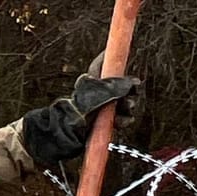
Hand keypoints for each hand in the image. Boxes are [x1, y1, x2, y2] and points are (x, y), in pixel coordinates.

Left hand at [19, 72, 144, 163]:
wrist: (63, 137)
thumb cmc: (73, 113)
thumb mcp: (94, 96)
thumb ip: (113, 87)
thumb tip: (133, 82)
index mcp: (90, 80)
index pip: (104, 64)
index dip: (114, 60)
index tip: (123, 58)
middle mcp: (95, 92)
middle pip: (119, 86)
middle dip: (127, 92)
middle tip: (130, 98)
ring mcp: (99, 107)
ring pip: (121, 103)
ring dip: (127, 108)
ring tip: (126, 111)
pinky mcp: (102, 121)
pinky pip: (119, 118)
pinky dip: (123, 120)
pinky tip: (121, 123)